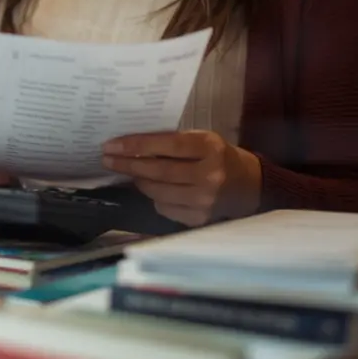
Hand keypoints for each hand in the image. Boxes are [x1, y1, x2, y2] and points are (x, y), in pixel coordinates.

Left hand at [101, 130, 261, 226]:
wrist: (249, 185)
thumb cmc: (219, 155)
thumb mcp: (202, 139)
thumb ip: (172, 142)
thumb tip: (133, 146)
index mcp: (209, 148)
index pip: (165, 145)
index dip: (135, 145)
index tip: (111, 145)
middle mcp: (208, 176)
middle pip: (157, 171)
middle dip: (128, 164)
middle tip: (108, 159)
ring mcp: (204, 201)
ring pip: (157, 192)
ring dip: (139, 181)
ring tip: (131, 172)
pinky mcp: (199, 219)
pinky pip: (164, 208)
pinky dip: (154, 197)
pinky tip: (153, 188)